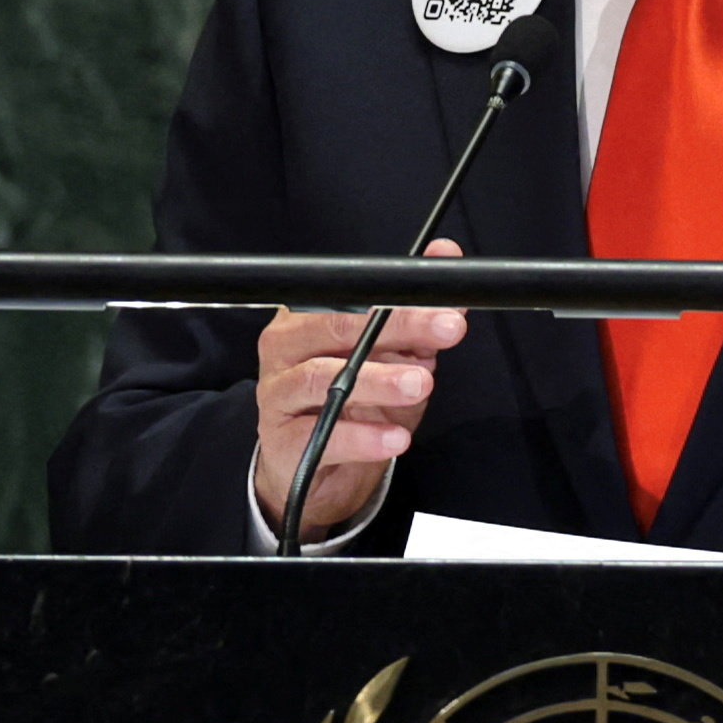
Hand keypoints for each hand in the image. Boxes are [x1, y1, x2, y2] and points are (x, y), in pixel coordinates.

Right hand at [251, 240, 467, 544]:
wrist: (322, 466)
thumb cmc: (355, 401)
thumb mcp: (392, 356)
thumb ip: (414, 311)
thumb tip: (444, 256)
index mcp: (307, 315)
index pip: (351, 296)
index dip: (397, 297)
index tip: (441, 306)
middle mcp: (285, 346)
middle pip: (336, 327)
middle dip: (396, 326)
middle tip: (444, 331)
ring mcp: (277, 393)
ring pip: (321, 377)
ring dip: (376, 381)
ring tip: (419, 385)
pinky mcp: (281, 440)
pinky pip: (321, 435)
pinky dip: (362, 438)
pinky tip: (395, 438)